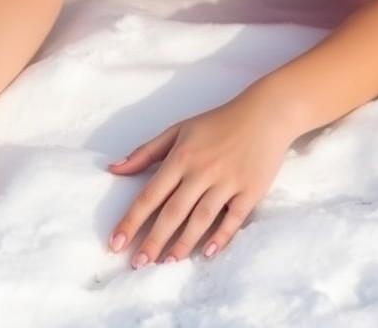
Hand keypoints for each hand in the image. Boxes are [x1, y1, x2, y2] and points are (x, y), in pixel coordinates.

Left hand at [107, 87, 295, 266]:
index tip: (115, 243)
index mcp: (181, 156)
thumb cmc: (217, 123)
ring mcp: (227, 181)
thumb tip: (114, 169)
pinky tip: (208, 253)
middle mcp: (202, 170)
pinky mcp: (250, 190)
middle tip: (137, 264)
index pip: (150, 194)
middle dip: (153, 240)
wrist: (264, 114)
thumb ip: (146, 152)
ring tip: (166, 262)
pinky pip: (233, 218)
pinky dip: (221, 236)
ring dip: (182, 243)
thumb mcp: (179, 130)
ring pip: (201, 218)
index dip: (132, 220)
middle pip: (173, 211)